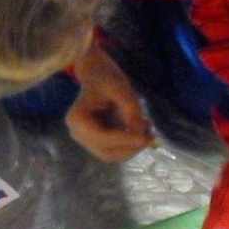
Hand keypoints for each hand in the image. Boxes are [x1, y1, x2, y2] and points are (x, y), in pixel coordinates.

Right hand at [64, 43, 153, 161]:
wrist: (95, 73)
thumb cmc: (105, 77)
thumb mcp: (119, 88)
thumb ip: (130, 109)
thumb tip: (141, 131)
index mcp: (77, 119)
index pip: (103, 138)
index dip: (126, 140)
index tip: (148, 137)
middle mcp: (77, 133)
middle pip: (107, 152)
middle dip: (131, 147)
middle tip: (151, 134)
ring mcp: (85, 139)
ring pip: (112, 155)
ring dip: (132, 147)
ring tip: (147, 130)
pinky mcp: (94, 140)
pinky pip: (113, 150)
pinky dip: (129, 145)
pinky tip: (140, 131)